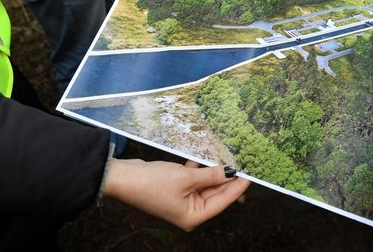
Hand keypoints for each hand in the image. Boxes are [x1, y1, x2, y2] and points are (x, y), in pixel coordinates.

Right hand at [103, 159, 249, 230]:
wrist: (122, 178)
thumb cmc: (151, 183)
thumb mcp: (186, 178)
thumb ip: (211, 175)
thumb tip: (231, 172)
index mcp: (193, 217)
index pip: (222, 201)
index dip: (237, 187)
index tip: (250, 174)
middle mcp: (188, 212)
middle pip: (215, 194)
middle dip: (225, 178)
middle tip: (240, 162)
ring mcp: (181, 201)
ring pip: (204, 185)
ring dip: (212, 171)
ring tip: (224, 156)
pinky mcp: (174, 189)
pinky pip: (193, 179)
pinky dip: (198, 169)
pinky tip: (202, 158)